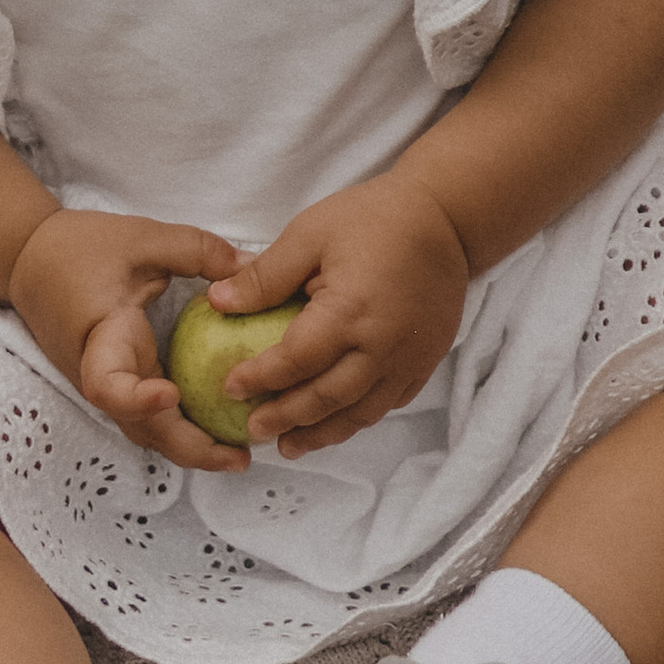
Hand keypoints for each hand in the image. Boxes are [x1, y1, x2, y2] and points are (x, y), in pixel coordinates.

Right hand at [7, 207, 250, 474]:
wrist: (28, 261)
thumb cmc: (79, 247)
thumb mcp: (143, 238)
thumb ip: (198, 251)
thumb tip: (252, 268)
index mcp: (102, 336)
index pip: (108, 385)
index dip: (137, 399)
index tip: (171, 395)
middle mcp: (100, 372)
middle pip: (138, 427)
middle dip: (189, 449)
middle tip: (241, 457)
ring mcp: (106, 384)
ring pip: (145, 430)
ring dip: (190, 447)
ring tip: (240, 451)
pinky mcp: (116, 383)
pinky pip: (147, 416)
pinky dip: (182, 428)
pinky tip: (220, 423)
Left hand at [203, 177, 470, 457]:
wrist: (446, 217)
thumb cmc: (375, 218)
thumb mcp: (311, 233)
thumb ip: (266, 275)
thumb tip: (217, 301)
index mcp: (349, 312)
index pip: (295, 360)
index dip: (260, 379)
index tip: (231, 388)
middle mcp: (381, 346)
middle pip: (326, 397)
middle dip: (286, 418)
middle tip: (253, 430)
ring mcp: (408, 359)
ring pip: (360, 412)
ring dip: (322, 433)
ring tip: (290, 445)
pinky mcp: (426, 361)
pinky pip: (389, 403)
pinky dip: (358, 419)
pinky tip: (336, 422)